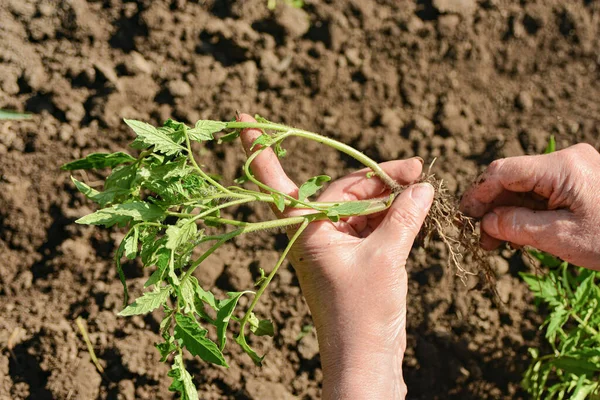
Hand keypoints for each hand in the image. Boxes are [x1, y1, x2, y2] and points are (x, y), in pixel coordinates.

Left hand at [237, 114, 433, 399]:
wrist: (366, 360)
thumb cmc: (363, 312)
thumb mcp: (386, 257)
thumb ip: (403, 216)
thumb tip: (423, 186)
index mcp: (304, 229)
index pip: (275, 180)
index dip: (260, 147)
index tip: (242, 116)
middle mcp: (313, 233)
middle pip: (342, 189)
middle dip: (378, 178)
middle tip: (416, 170)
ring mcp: (332, 246)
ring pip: (358, 207)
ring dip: (387, 198)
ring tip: (420, 190)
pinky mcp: (351, 259)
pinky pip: (369, 225)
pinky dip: (390, 216)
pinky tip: (413, 209)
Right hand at [460, 143, 599, 269]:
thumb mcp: (561, 238)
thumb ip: (517, 225)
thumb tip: (486, 221)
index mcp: (562, 167)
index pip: (503, 171)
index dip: (477, 194)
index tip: (464, 218)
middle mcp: (567, 159)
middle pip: (512, 177)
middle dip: (492, 206)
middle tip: (480, 238)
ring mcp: (574, 167)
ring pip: (525, 185)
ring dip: (508, 211)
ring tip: (497, 241)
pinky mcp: (579, 180)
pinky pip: (542, 191)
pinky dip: (526, 210)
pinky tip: (518, 231)